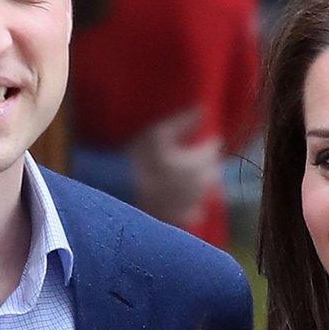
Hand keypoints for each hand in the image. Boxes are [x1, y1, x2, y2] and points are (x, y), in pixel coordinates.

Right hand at [127, 107, 220, 226]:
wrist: (114, 189)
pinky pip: (196, 213)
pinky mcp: (177, 220)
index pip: (212, 151)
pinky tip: (185, 199)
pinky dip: (194, 205)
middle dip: (210, 163)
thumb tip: (203, 110)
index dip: (211, 143)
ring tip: (193, 177)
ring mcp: (187, 206)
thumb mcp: (157, 133)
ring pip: (207, 193)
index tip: (209, 138)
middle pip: (214, 174)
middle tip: (202, 157)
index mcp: (193, 165)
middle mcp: (195, 187)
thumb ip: (182, 122)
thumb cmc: (134, 157)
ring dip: (203, 183)